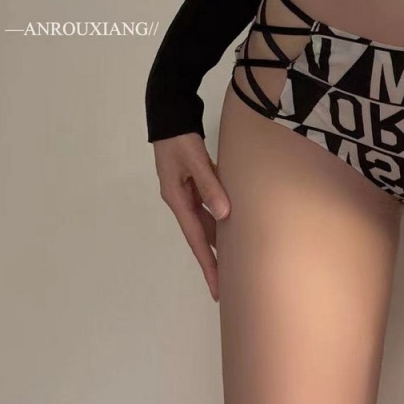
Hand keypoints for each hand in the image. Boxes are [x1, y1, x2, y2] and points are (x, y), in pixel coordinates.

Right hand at [152, 132, 229, 301]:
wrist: (170, 115)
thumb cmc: (179, 138)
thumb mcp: (194, 160)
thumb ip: (209, 186)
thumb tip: (224, 215)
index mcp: (177, 199)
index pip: (195, 239)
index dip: (208, 264)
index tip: (217, 288)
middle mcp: (181, 200)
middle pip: (200, 236)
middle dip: (213, 261)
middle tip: (229, 286)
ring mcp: (187, 191)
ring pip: (205, 223)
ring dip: (217, 241)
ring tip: (234, 262)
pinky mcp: (195, 182)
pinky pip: (208, 207)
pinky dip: (219, 219)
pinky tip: (232, 226)